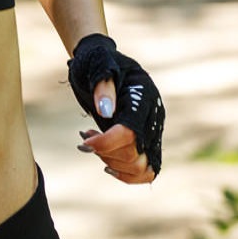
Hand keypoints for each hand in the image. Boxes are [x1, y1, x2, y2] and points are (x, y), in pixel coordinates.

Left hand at [68, 33, 164, 181]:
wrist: (104, 63)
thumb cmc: (99, 63)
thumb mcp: (98, 66)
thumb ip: (103, 87)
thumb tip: (106, 112)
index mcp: (144, 99)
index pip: (130, 133)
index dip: (106, 143)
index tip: (83, 141)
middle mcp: (154, 119)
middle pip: (134, 154)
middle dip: (105, 151)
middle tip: (86, 137)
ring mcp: (153, 132)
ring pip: (141, 167)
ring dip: (113, 163)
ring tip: (94, 147)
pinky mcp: (148, 143)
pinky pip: (146, 171)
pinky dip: (127, 175)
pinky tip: (108, 165)